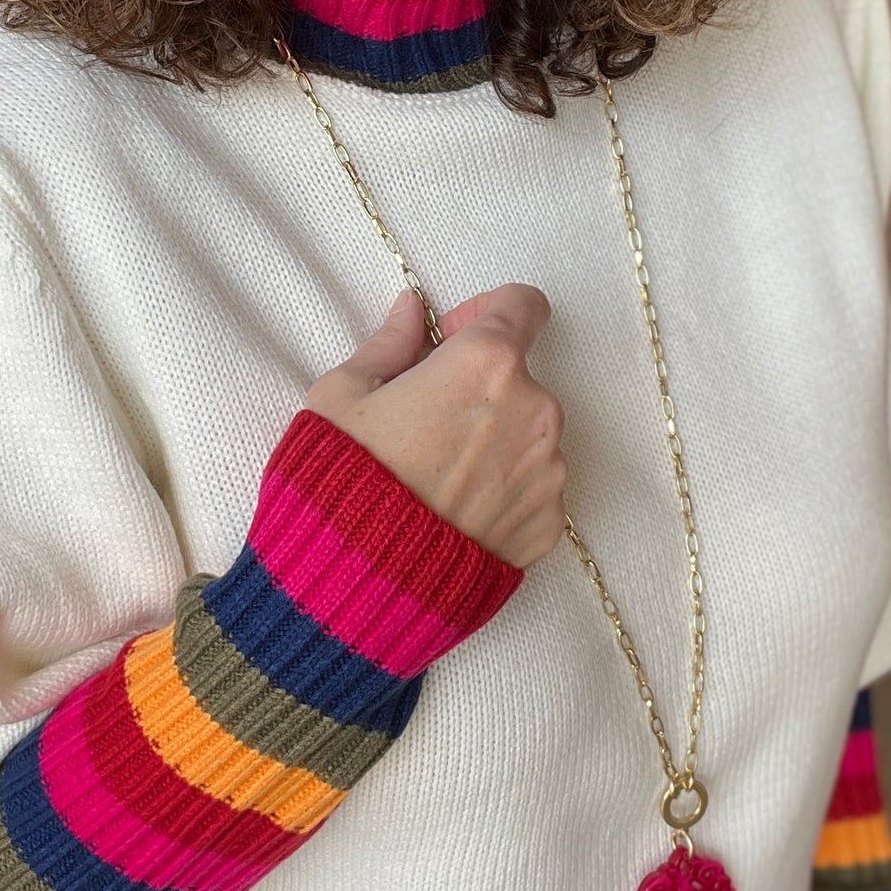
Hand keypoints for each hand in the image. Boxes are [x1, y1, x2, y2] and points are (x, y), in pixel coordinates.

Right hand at [305, 282, 567, 569]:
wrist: (356, 586)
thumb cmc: (341, 482)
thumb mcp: (341, 396)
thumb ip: (389, 343)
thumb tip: (411, 311)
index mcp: (486, 363)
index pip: (523, 305)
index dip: (485, 314)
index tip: (451, 341)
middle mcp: (534, 411)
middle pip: (520, 378)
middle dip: (481, 389)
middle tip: (425, 424)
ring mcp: (548, 473)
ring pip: (528, 436)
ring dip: (494, 442)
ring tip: (434, 479)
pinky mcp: (548, 526)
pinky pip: (531, 491)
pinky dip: (500, 494)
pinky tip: (451, 514)